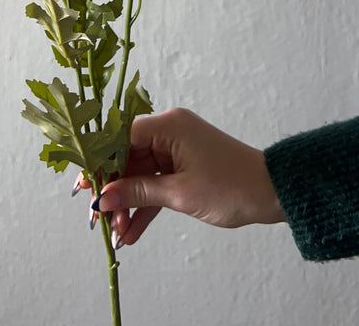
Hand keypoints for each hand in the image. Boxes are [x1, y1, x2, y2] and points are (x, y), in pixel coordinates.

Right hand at [80, 108, 284, 246]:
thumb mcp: (179, 193)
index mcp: (168, 125)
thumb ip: (138, 192)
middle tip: (99, 216)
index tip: (85, 185)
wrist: (272, 193)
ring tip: (117, 233)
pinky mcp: (183, 166)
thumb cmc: (231, 186)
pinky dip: (146, 205)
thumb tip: (104, 199)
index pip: (121, 136)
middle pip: (128, 156)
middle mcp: (169, 131)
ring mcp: (176, 149)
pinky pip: (157, 183)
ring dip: (129, 202)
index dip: (101, 160)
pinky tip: (132, 231)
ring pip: (141, 173)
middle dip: (115, 189)